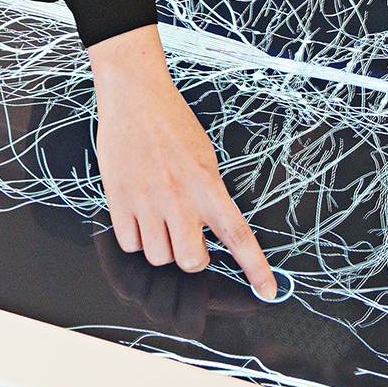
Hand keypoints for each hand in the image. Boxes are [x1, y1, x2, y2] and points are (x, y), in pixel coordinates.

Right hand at [88, 27, 277, 299]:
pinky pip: (129, 244)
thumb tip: (212, 231)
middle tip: (188, 237)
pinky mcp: (119, 200)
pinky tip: (138, 213)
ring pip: (158, 257)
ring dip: (161, 245)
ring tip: (159, 216)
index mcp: (208, 185)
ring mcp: (147, 201)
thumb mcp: (205, 156)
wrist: (135, 95)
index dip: (255, 268)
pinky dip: (134, 237)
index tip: (268, 291)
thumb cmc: (172, 122)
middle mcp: (180, 197)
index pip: (238, 236)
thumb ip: (210, 196)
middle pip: (191, 262)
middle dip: (191, 258)